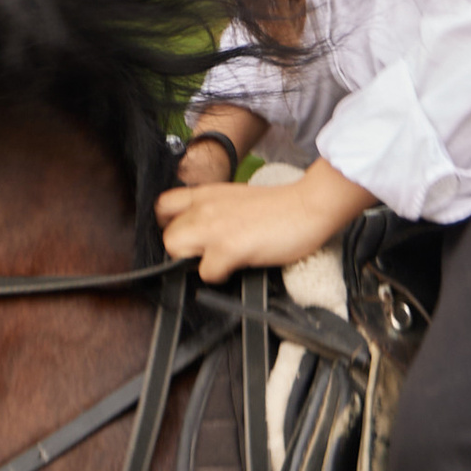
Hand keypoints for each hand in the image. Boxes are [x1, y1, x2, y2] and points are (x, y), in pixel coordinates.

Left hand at [156, 153, 370, 284]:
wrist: (308, 206)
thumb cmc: (279, 207)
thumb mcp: (236, 200)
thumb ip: (213, 212)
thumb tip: (200, 237)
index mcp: (207, 194)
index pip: (163, 206)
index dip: (170, 226)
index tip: (186, 238)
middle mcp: (205, 207)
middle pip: (167, 236)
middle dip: (183, 251)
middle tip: (207, 256)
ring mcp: (214, 227)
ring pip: (174, 250)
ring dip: (194, 263)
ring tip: (220, 262)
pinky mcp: (228, 247)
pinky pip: (206, 273)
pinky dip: (220, 277)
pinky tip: (238, 267)